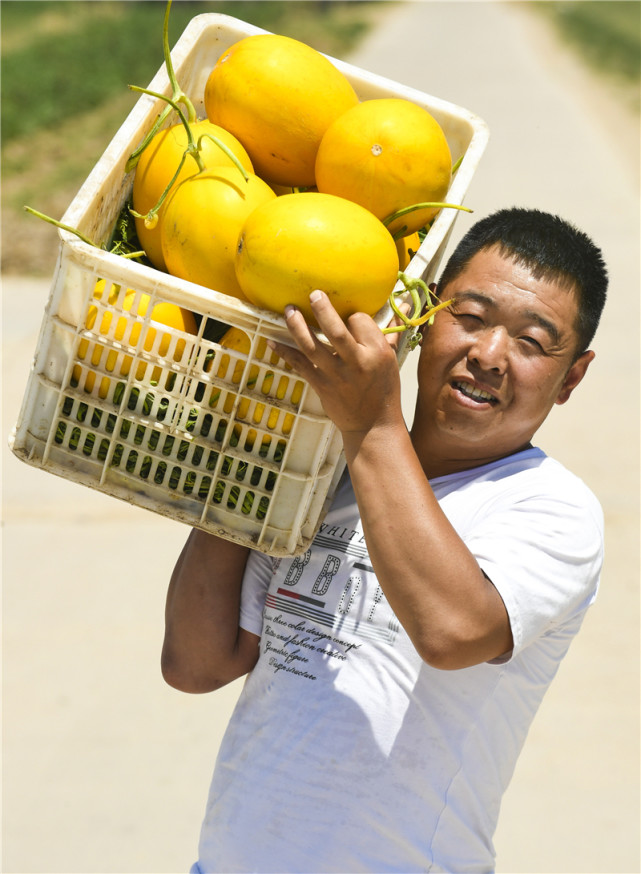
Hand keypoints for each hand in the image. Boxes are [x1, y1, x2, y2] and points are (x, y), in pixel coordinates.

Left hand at [268, 290, 405, 435]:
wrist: (373, 427)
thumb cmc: (384, 390)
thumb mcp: (393, 360)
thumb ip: (393, 330)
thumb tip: (406, 303)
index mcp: (377, 353)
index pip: (361, 321)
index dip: (353, 316)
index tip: (349, 318)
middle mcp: (357, 363)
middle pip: (336, 331)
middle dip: (322, 310)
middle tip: (313, 294)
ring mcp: (337, 375)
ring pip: (313, 347)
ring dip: (297, 327)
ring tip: (289, 310)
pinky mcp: (321, 386)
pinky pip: (300, 365)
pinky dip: (285, 352)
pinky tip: (272, 340)